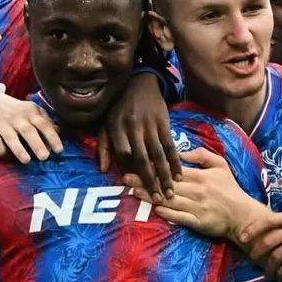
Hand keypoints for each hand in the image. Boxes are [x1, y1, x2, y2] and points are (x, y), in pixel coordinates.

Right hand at [0, 94, 62, 162]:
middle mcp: (17, 117)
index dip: (52, 137)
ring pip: (11, 137)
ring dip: (18, 149)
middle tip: (45, 157)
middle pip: (28, 131)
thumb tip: (59, 131)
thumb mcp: (31, 110)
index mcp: (30, 111)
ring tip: (26, 160)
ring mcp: (2, 124)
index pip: (43, 124)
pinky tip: (5, 155)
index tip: (59, 150)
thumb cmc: (16, 111)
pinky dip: (0, 148)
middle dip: (37, 144)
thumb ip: (45, 120)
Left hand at [97, 73, 181, 201]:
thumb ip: (102, 147)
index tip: (135, 188)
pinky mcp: (164, 122)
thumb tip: (102, 170)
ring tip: (170, 192)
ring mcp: (150, 125)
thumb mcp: (105, 124)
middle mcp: (133, 127)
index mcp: (116, 129)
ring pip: (158, 154)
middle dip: (150, 180)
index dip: (129, 171)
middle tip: (156, 198)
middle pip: (142, 158)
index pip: (123, 154)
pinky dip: (175, 161)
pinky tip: (179, 174)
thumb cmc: (118, 108)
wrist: (138, 83)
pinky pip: (170, 145)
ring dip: (165, 175)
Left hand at [123, 148, 266, 238]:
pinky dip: (168, 213)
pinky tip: (155, 210)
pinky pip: (180, 217)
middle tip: (126, 178)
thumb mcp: (220, 165)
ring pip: (170, 201)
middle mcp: (196, 191)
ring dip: (151, 196)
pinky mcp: (197, 222)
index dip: (154, 167)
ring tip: (134, 192)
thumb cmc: (229, 188)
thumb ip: (201, 155)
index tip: (137, 164)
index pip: (173, 170)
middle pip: (166, 185)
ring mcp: (196, 207)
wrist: (242, 215)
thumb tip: (182, 153)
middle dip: (146, 181)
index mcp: (199, 176)